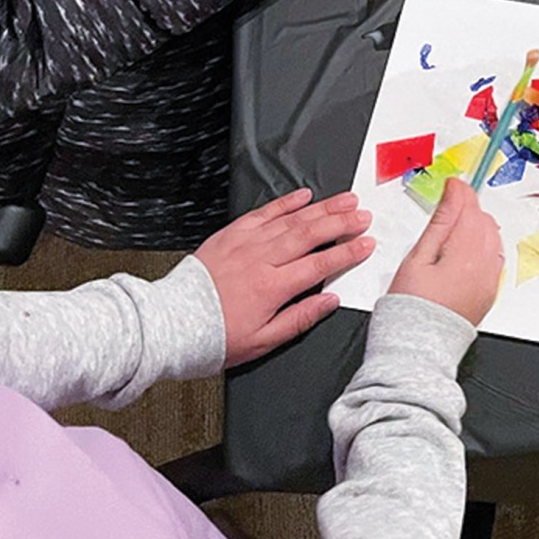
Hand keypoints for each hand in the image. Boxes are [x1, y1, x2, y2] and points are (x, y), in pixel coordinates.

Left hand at [194, 187, 373, 366]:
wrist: (171, 324)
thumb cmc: (215, 338)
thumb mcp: (261, 342)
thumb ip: (299, 320)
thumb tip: (330, 301)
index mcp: (272, 288)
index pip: (320, 265)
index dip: (347, 253)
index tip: (367, 244)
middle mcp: (262, 260)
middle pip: (311, 235)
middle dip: (342, 223)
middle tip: (364, 215)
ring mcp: (247, 243)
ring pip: (293, 220)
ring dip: (323, 208)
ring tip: (346, 200)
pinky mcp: (232, 234)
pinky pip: (264, 213)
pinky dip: (286, 202)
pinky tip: (305, 195)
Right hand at [389, 177, 504, 326]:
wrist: (418, 350)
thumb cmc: (410, 306)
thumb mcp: (418, 257)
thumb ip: (441, 221)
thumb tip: (453, 192)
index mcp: (467, 254)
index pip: (471, 209)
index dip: (461, 193)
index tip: (452, 185)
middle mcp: (486, 266)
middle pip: (485, 221)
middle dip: (469, 210)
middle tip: (447, 209)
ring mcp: (490, 281)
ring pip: (493, 238)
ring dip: (477, 228)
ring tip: (452, 231)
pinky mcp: (489, 293)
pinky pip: (494, 258)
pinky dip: (483, 248)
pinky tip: (463, 252)